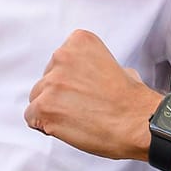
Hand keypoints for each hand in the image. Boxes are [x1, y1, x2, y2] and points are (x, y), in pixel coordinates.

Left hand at [25, 30, 160, 161]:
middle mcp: (61, 56)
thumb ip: (92, 66)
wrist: (139, 123)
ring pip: (37, 98)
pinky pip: (31, 117)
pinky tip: (68, 128)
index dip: (71, 81)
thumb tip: (87, 78)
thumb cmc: (132, 101)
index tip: (88, 90)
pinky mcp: (45, 107)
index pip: (58, 62)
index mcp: (79, 41)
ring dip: (53, 110)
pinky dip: (45, 126)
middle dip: (60, 95)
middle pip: (46, 79)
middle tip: (84, 108)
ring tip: (79, 119)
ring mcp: (51, 82)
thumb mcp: (115, 64)